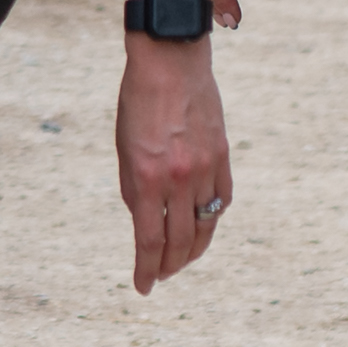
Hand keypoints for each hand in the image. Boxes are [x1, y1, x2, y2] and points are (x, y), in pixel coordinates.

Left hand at [118, 38, 229, 292]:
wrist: (171, 59)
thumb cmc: (138, 102)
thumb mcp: (125, 150)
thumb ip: (135, 189)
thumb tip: (146, 222)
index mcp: (146, 178)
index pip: (149, 241)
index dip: (146, 270)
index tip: (143, 287)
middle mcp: (179, 179)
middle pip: (179, 241)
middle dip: (168, 265)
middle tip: (160, 276)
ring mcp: (205, 168)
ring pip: (205, 225)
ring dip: (193, 250)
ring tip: (182, 260)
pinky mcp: (223, 156)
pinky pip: (222, 199)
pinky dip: (213, 217)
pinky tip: (204, 226)